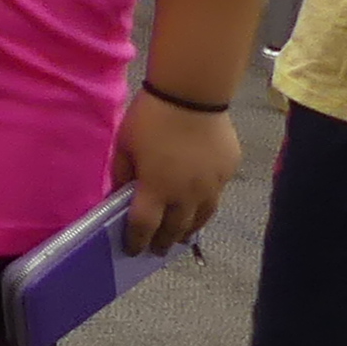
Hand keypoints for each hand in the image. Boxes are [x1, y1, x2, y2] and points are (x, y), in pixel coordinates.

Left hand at [114, 86, 239, 254]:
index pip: (144, 227)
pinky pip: (216, 197)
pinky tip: (199, 206)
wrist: (192, 95)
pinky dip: (204, 206)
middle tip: (156, 249)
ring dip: (188, 230)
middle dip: (163, 241)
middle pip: (175, 228)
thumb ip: (121, 174)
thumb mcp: (124, 146)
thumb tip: (119, 196)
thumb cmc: (151, 118)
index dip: (136, 241)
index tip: (132, 249)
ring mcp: (212, 186)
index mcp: (156, 189)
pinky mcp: (227, 173)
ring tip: (180, 236)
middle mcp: (186, 195)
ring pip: (201, 218)